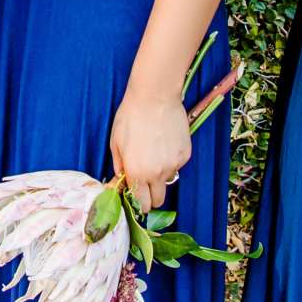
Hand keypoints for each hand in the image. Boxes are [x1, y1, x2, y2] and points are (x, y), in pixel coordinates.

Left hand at [108, 87, 191, 211]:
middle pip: (158, 200)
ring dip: (161, 173)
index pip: (142, 203)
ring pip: (167, 179)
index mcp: (137, 173)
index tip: (138, 199)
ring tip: (154, 151)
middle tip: (146, 182)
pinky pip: (177, 165)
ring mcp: (173, 165)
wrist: (155, 98)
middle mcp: (157, 173)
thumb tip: (121, 178)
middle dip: (151, 196)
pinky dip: (171, 159)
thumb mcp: (116, 142)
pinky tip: (164, 142)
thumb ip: (119, 166)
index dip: (139, 203)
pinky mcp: (185, 155)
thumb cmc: (131, 117)